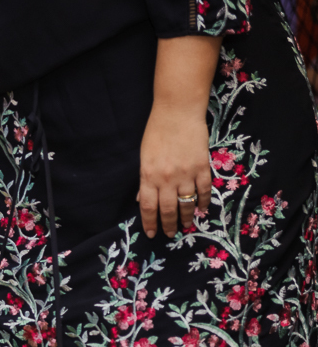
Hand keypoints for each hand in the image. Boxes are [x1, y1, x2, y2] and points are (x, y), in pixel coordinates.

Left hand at [139, 104, 211, 236]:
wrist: (178, 113)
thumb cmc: (156, 133)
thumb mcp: (144, 158)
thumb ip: (145, 180)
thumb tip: (143, 200)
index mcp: (148, 176)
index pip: (148, 207)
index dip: (150, 223)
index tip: (152, 234)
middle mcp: (166, 179)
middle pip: (167, 209)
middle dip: (168, 225)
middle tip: (171, 234)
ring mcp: (186, 174)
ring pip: (186, 203)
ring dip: (187, 217)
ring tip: (186, 226)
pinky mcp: (202, 167)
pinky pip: (204, 190)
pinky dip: (203, 202)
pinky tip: (202, 210)